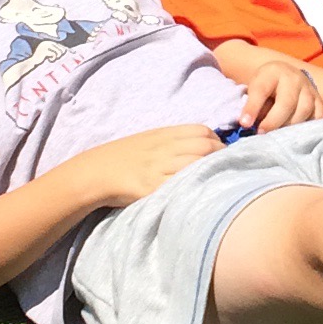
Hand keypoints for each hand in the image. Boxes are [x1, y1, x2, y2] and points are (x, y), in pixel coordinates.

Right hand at [99, 125, 225, 206]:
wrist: (95, 172)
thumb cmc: (124, 156)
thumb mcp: (149, 139)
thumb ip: (174, 140)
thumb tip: (204, 143)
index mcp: (164, 134)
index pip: (201, 130)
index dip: (216, 140)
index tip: (221, 151)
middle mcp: (163, 148)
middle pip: (204, 146)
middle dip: (220, 156)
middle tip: (227, 168)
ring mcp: (157, 168)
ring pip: (195, 164)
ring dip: (211, 172)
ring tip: (218, 182)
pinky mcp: (150, 188)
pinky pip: (178, 186)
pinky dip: (192, 188)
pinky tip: (199, 193)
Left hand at [240, 58, 321, 132]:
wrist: (286, 75)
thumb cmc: (267, 85)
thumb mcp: (255, 88)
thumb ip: (252, 105)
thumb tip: (248, 125)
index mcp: (273, 72)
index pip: (262, 90)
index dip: (252, 108)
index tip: (244, 124)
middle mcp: (294, 78)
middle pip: (287, 102)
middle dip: (273, 122)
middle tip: (261, 133)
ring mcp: (309, 89)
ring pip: (304, 110)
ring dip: (289, 126)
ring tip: (277, 135)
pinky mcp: (319, 100)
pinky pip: (317, 116)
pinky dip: (307, 127)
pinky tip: (295, 134)